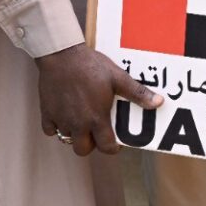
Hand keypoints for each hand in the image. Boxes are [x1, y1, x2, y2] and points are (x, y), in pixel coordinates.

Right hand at [37, 43, 162, 155]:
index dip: (112, 148)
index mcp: (96, 118)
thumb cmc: (90, 65)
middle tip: (96, 131)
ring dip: (75, 133)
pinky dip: (57, 126)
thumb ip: (137, 93)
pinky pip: (50, 130)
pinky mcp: (46, 113)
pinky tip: (65, 113)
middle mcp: (78, 124)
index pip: (106, 148)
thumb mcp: (118, 77)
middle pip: (83, 150)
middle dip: (91, 144)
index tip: (115, 142)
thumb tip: (159, 103)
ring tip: (82, 118)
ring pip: (67, 139)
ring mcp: (60, 119)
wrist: (62, 55)